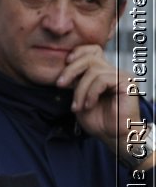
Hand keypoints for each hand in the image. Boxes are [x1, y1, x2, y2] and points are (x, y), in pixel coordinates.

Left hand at [59, 45, 146, 165]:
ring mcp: (121, 76)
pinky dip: (90, 93)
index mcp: (102, 72)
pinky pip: (102, 80)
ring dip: (80, 91)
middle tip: (59, 85)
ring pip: (93, 71)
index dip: (78, 52)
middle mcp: (112, 71)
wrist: (112, 135)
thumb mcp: (79, 98)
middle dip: (70, 70)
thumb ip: (74, 83)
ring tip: (77, 106)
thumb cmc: (98, 119)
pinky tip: (89, 105)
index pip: (93, 50)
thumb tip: (63, 72)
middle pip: (89, 57)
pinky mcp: (127, 83)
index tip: (65, 62)